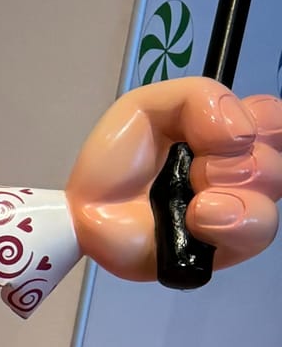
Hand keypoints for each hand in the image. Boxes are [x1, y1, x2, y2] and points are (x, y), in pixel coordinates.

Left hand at [66, 78, 281, 277]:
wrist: (84, 209)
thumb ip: (198, 96)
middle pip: (275, 156)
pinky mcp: (218, 250)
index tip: (221, 133)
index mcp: (225, 138)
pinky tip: (199, 214)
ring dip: (232, 182)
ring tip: (193, 191)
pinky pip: (255, 233)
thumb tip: (242, 132)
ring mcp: (231, 214)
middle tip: (194, 165)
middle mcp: (236, 174)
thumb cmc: (116, 161)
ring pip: (271, 190)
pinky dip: (231, 218)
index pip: (273, 122)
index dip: (261, 121)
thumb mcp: (147, 106)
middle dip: (236, 155)